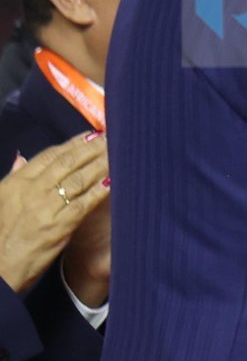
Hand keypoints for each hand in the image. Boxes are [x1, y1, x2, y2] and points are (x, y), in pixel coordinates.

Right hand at [0, 134, 108, 293]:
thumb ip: (14, 177)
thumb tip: (21, 158)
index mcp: (17, 182)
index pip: (49, 156)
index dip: (72, 143)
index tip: (90, 134)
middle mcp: (32, 190)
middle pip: (67, 163)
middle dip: (91, 148)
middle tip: (112, 136)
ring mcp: (46, 207)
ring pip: (78, 179)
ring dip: (100, 165)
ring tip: (118, 154)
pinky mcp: (59, 226)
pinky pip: (84, 203)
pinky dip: (99, 191)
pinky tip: (114, 182)